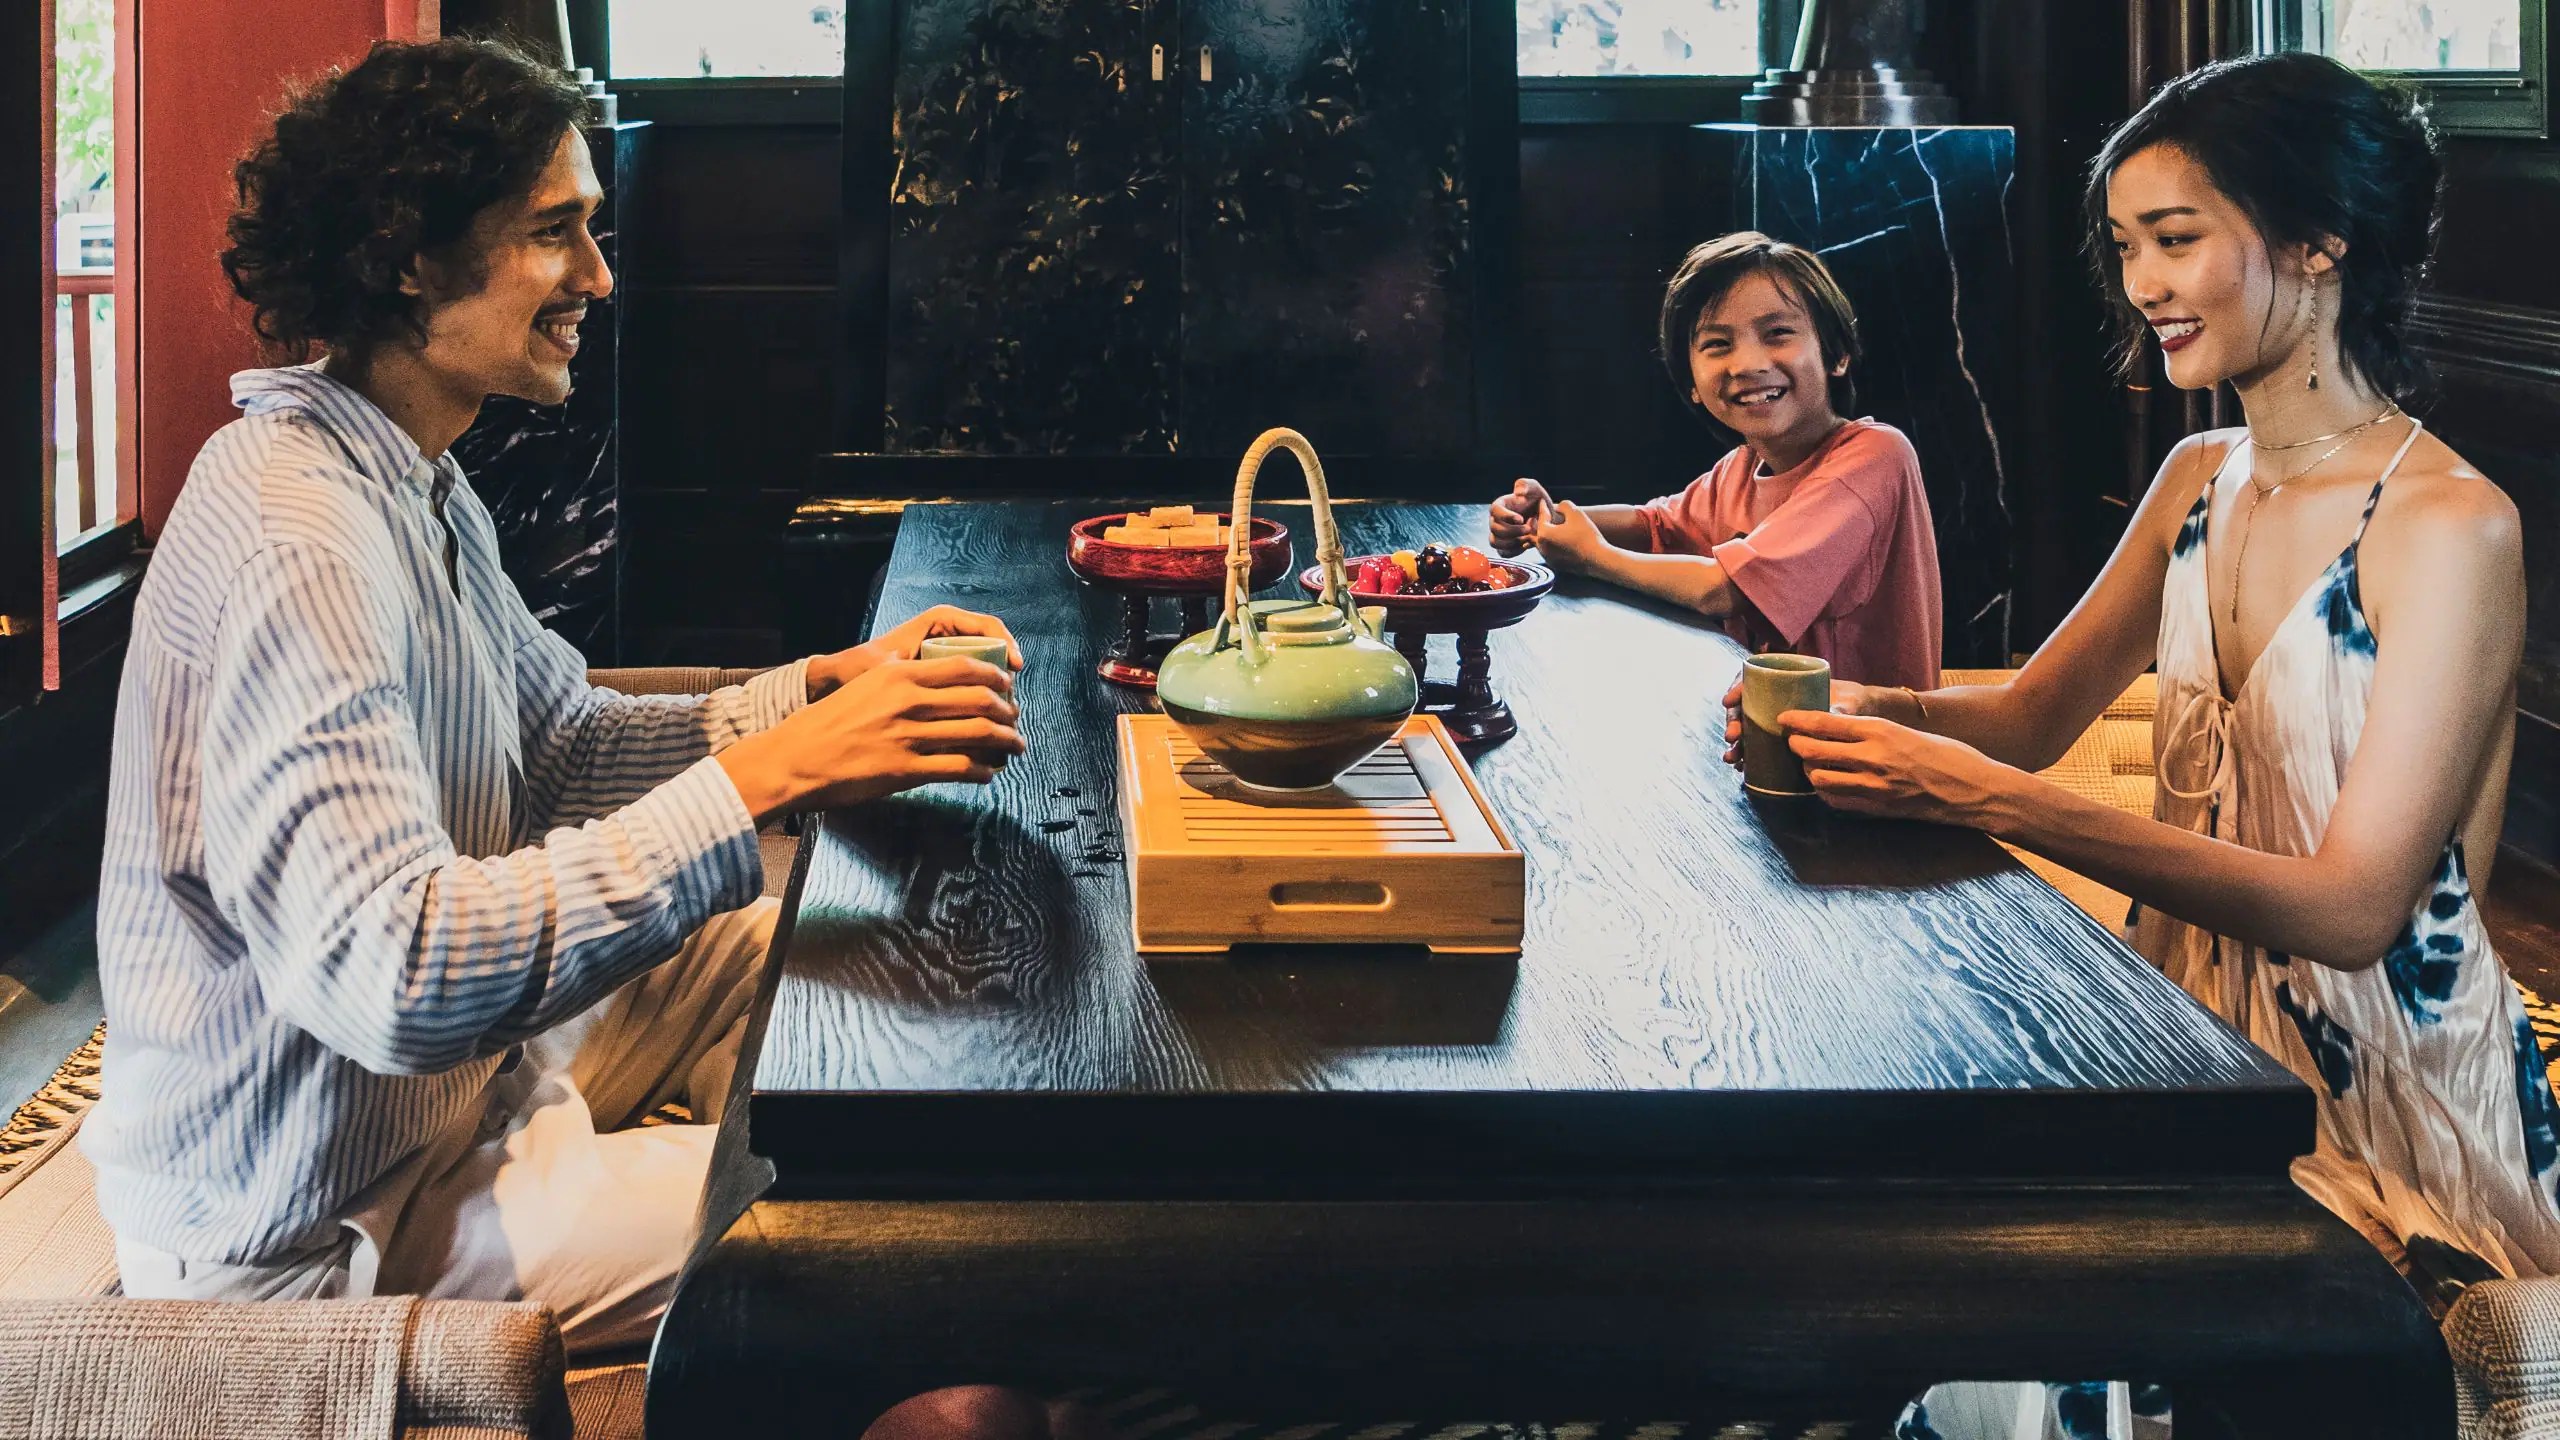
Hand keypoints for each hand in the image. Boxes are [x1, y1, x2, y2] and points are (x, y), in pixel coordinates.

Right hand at [718, 656, 1023, 818]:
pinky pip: (961, 768)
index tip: (1008, 689)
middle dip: (1008, 712)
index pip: (966, 667)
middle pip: (980, 700)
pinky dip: (983, 770)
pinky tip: (987, 773)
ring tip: (1014, 748)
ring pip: (978, 734)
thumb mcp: (867, 686)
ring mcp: (908, 736)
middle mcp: (908, 701)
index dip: (997, 680)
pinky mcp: (906, 771)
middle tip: (1016, 721)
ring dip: (1005, 742)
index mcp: (900, 675)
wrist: (794, 758)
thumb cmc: (828, 723)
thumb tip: (940, 685)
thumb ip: (902, 681)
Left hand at [807, 605, 1020, 698]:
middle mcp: (950, 634)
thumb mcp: (890, 669)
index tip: (1015, 669)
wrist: (842, 680)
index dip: (1007, 645)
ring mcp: (950, 654)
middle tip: (1010, 705)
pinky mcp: (947, 674)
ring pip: (986, 670)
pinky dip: (982, 700)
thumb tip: (955, 689)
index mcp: (940, 621)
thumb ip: (916, 673)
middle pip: (992, 650)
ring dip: (997, 692)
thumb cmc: (862, 669)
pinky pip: (974, 682)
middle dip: (1005, 677)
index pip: (988, 626)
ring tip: (1001, 718)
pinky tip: (985, 721)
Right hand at [1489, 478, 1554, 557]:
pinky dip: (1514, 551)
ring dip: (1512, 542)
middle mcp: (1495, 520)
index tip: (1521, 519)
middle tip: (1529, 529)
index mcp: (1500, 505)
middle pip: (1495, 528)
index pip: (1494, 510)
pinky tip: (1526, 545)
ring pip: (1495, 542)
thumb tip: (1518, 492)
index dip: (1506, 516)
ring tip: (1527, 538)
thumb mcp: (1535, 490)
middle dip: (1513, 531)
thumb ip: (1527, 485)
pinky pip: (1502, 553)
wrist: (1547, 519)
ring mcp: (1497, 534)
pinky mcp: (1503, 546)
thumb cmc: (1539, 503)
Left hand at [1529, 499, 1607, 574]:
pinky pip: (1548, 551)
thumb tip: (1557, 507)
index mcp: (1544, 533)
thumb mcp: (1576, 513)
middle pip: (1536, 530)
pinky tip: (1558, 540)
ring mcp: (1547, 558)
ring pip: (1541, 542)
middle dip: (1538, 521)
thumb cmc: (1587, 535)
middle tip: (1541, 514)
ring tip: (1549, 527)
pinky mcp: (1554, 564)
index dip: (1543, 506)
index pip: (1541, 516)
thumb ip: (1563, 505)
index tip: (1543, 501)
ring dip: (1544, 534)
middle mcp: (1542, 547)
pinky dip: (1550, 544)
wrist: (1597, 559)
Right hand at [1720, 676, 1878, 765]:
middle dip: (1734, 723)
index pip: (1753, 681)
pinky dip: (1748, 756)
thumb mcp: (1845, 702)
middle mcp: (1776, 701)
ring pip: (1748, 730)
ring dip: (1737, 745)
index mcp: (1786, 683)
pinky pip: (1757, 746)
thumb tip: (1830, 717)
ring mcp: (1776, 721)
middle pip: (1745, 709)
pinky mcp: (1780, 740)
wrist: (1859, 716)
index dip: (1737, 690)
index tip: (1728, 702)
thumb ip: (1837, 709)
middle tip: (1732, 737)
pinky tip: (1742, 767)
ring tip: (1733, 759)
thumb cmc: (1850, 701)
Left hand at [1776, 708, 2009, 826]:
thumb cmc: (1949, 755)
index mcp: (1882, 731)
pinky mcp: (1877, 809)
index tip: (1784, 719)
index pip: (1826, 723)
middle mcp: (1873, 758)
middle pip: (1814, 751)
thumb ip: (1875, 734)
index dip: (1799, 721)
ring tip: (1809, 764)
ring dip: (1808, 770)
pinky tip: (1828, 784)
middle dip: (1796, 745)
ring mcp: (1873, 787)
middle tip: (1791, 742)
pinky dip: (1825, 791)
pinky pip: (1836, 801)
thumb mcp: (1908, 732)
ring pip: (1819, 778)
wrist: (1976, 789)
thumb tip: (1841, 730)